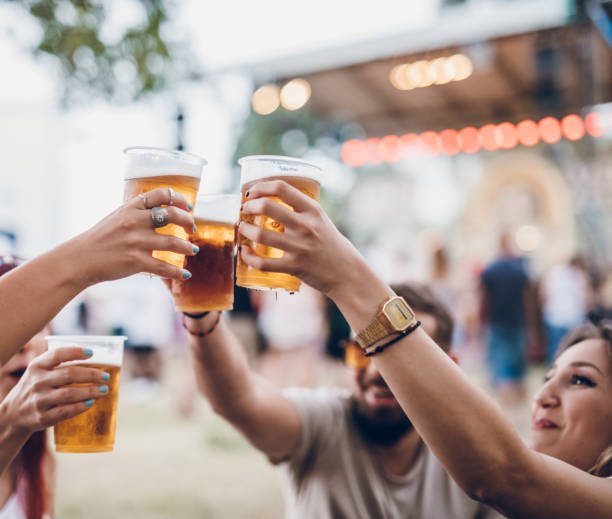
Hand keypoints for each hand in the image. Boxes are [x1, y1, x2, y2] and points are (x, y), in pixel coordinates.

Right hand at [1, 347, 108, 433]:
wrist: (13, 414)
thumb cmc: (36, 387)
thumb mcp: (39, 371)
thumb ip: (58, 364)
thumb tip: (94, 358)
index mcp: (37, 366)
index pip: (58, 354)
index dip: (76, 352)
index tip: (92, 353)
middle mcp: (37, 382)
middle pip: (70, 374)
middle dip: (92, 374)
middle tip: (106, 376)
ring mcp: (39, 400)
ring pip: (70, 393)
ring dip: (90, 391)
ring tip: (104, 389)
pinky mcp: (42, 417)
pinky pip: (65, 411)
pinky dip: (81, 407)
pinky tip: (91, 403)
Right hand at [71, 187, 196, 283]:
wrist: (81, 259)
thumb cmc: (101, 238)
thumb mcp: (118, 216)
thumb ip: (138, 213)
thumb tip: (163, 213)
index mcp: (132, 207)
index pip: (162, 194)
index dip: (180, 200)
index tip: (188, 208)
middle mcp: (135, 221)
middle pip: (173, 214)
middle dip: (188, 222)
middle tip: (192, 229)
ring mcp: (137, 241)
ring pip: (173, 242)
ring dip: (187, 247)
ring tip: (192, 250)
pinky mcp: (136, 261)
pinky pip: (164, 267)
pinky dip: (178, 272)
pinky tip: (185, 274)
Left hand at [238, 180, 362, 296]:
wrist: (347, 273)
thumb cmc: (331, 244)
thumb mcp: (321, 220)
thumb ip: (301, 210)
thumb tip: (271, 200)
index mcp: (313, 210)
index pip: (282, 188)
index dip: (261, 186)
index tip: (252, 192)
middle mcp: (306, 226)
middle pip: (266, 207)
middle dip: (248, 207)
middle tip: (244, 210)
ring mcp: (299, 247)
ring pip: (260, 234)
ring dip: (245, 230)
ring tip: (243, 229)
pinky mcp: (294, 267)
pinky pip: (263, 263)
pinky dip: (249, 257)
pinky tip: (245, 253)